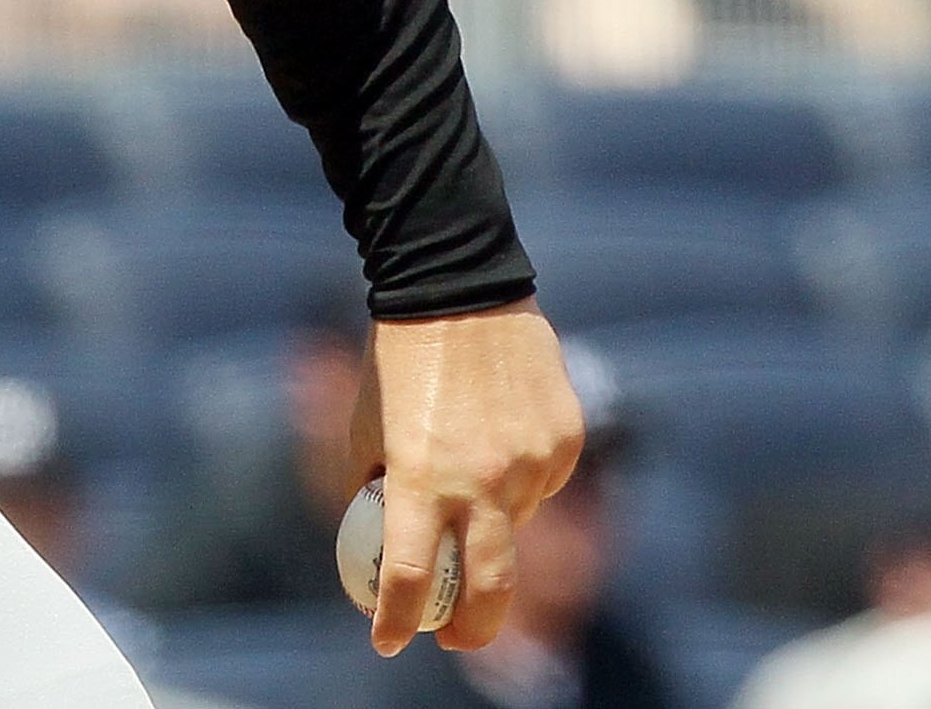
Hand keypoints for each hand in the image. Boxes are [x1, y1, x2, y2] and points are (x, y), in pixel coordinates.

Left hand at [348, 299, 585, 654]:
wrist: (456, 289)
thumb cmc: (398, 361)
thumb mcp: (366, 427)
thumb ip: (379, 490)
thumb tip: (384, 549)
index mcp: (421, 477)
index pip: (410, 577)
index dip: (397, 620)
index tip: (387, 640)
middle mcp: (482, 480)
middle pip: (486, 589)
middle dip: (470, 629)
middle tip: (454, 639)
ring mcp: (531, 464)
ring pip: (516, 525)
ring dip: (490, 517)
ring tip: (464, 457)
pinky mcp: (565, 442)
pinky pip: (542, 484)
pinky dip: (519, 478)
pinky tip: (498, 432)